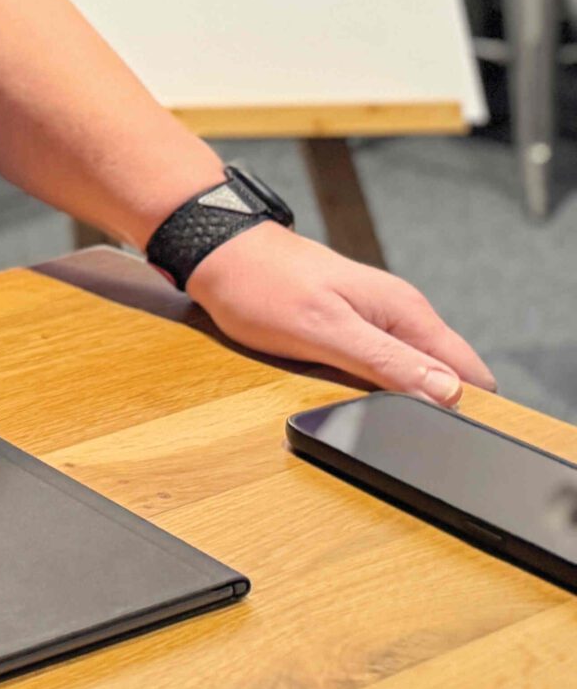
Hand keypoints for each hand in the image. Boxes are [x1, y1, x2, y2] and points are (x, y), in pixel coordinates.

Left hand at [185, 223, 494, 404]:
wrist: (218, 251)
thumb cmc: (261, 285)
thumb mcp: (325, 330)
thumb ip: (387, 361)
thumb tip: (448, 392)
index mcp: (406, 313)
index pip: (470, 374)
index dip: (465, 410)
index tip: (443, 437)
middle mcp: (400, 315)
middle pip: (444, 378)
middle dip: (430, 407)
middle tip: (393, 428)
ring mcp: (376, 320)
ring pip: (410, 374)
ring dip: (396, 398)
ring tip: (365, 412)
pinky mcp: (351, 327)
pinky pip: (379, 366)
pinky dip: (369, 385)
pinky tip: (347, 392)